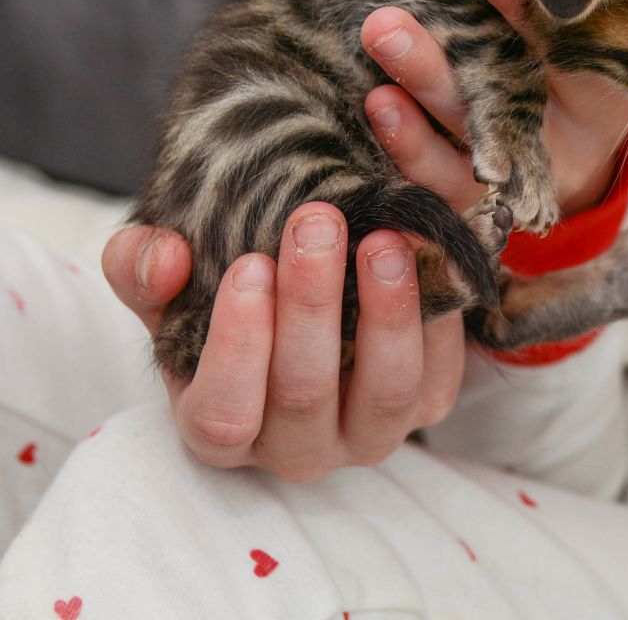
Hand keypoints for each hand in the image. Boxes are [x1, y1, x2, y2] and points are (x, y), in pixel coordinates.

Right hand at [102, 206, 465, 481]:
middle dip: (312, 303)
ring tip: (383, 240)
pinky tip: (429, 256)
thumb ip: (143, 270)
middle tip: (317, 222)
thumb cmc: (228, 305)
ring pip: (385, 391)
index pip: (224, 413)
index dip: (238, 344)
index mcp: (219, 430)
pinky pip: (440, 375)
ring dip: (387, 311)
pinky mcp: (425, 410)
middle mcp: (295, 449)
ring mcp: (366, 436)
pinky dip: (438, 317)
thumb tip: (164, 256)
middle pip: (305, 392)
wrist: (304, 305)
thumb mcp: (171, 290)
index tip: (251, 264)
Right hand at [358, 0, 627, 215]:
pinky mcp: (470, 178)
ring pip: (443, 95)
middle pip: (476, 41)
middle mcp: (510, 64)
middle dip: (448, 19)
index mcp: (561, 30)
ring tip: (380, 42)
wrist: (580, 171)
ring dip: (414, 71)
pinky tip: (381, 121)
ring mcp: (481, 118)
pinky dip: (414, 151)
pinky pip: (438, 169)